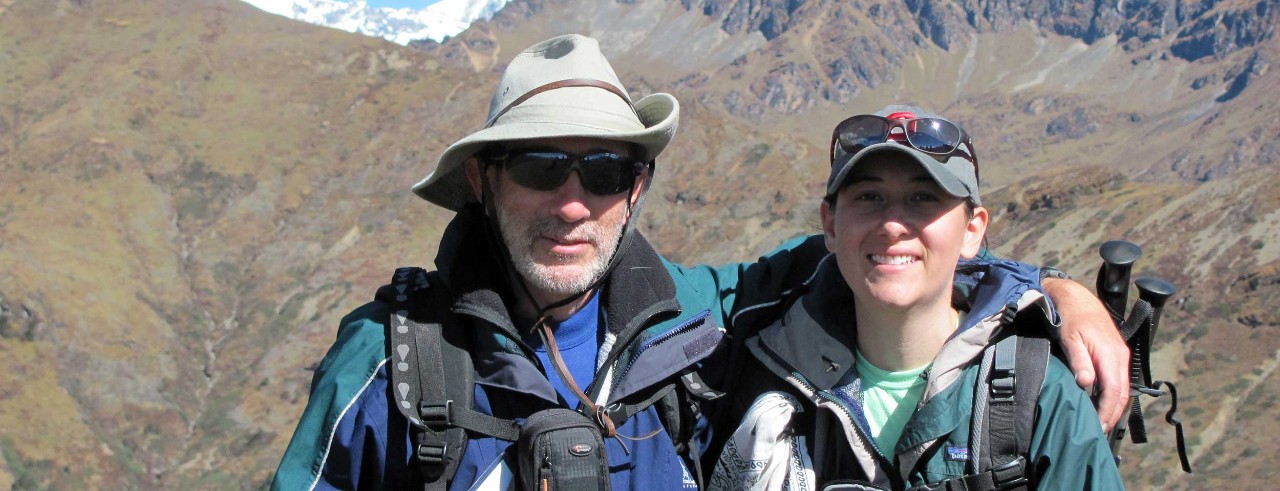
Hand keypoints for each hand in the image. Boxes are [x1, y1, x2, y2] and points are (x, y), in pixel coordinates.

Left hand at [1042, 277, 1129, 432]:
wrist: (1078, 299)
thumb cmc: (1071, 318)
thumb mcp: (1070, 339)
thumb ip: (1079, 361)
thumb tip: (1086, 383)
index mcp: (1110, 354)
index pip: (1114, 390)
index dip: (1107, 410)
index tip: (1098, 425)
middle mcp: (1120, 357)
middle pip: (1122, 393)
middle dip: (1112, 413)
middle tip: (1099, 430)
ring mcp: (1120, 356)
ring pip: (1123, 388)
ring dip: (1114, 406)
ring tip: (1102, 422)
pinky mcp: (1117, 354)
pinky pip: (1120, 380)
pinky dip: (1114, 395)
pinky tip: (1103, 403)